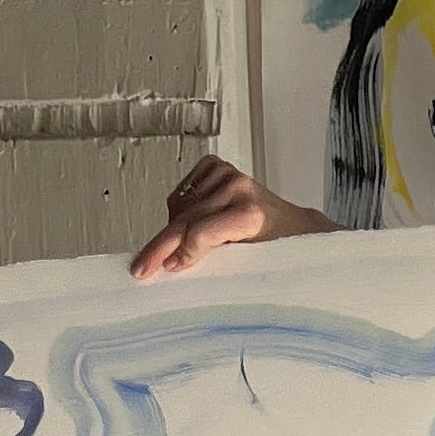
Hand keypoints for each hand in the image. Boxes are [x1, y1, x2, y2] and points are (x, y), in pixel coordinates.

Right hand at [128, 157, 328, 279]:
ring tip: (179, 250)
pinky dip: (178, 211)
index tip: (167, 268)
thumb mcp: (253, 263)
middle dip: (160, 247)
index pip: (203, 233)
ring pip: (179, 207)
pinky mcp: (215, 167)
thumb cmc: (278, 247)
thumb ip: (219, 263)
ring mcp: (226, 174)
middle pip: (186, 221)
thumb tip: (177, 267)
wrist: (293, 225)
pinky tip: (190, 224)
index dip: (182, 252)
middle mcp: (238, 188)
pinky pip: (181, 193)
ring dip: (172, 230)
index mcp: (252, 214)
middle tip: (141, 267)